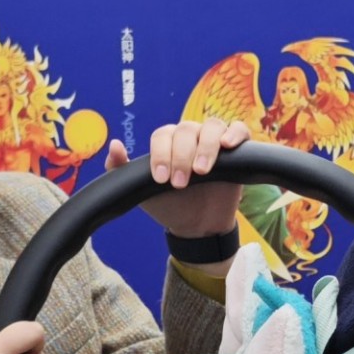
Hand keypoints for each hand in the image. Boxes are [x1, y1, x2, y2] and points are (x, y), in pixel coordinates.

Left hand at [107, 118, 249, 237]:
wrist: (197, 226)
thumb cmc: (169, 205)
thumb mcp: (142, 190)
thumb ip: (122, 169)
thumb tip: (114, 145)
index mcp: (168, 141)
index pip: (163, 135)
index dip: (161, 154)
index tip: (161, 179)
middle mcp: (191, 136)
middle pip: (186, 130)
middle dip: (181, 156)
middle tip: (180, 183)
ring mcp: (214, 140)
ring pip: (212, 127)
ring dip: (206, 147)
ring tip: (202, 171)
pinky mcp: (237, 151)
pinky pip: (239, 130)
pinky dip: (234, 134)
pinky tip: (227, 146)